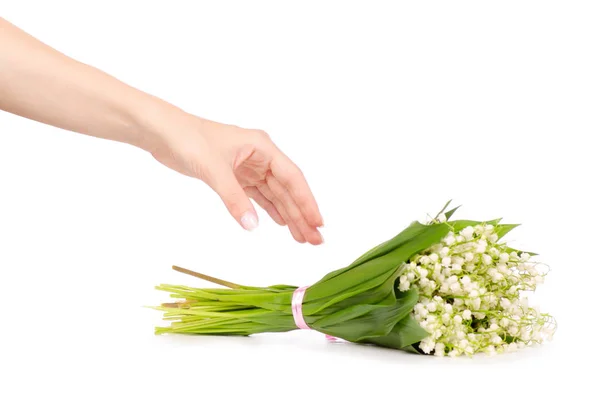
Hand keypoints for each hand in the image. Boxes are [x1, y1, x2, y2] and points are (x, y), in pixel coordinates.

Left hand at [147, 113, 323, 244]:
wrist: (163, 133)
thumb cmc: (189, 140)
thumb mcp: (214, 170)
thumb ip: (234, 199)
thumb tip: (252, 226)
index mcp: (262, 147)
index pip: (292, 177)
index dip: (307, 201)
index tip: (318, 222)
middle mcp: (260, 157)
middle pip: (287, 190)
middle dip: (301, 214)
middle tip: (315, 239)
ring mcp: (248, 167)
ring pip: (274, 195)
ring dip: (288, 215)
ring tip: (303, 238)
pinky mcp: (234, 176)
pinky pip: (258, 196)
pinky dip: (269, 210)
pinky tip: (281, 224)